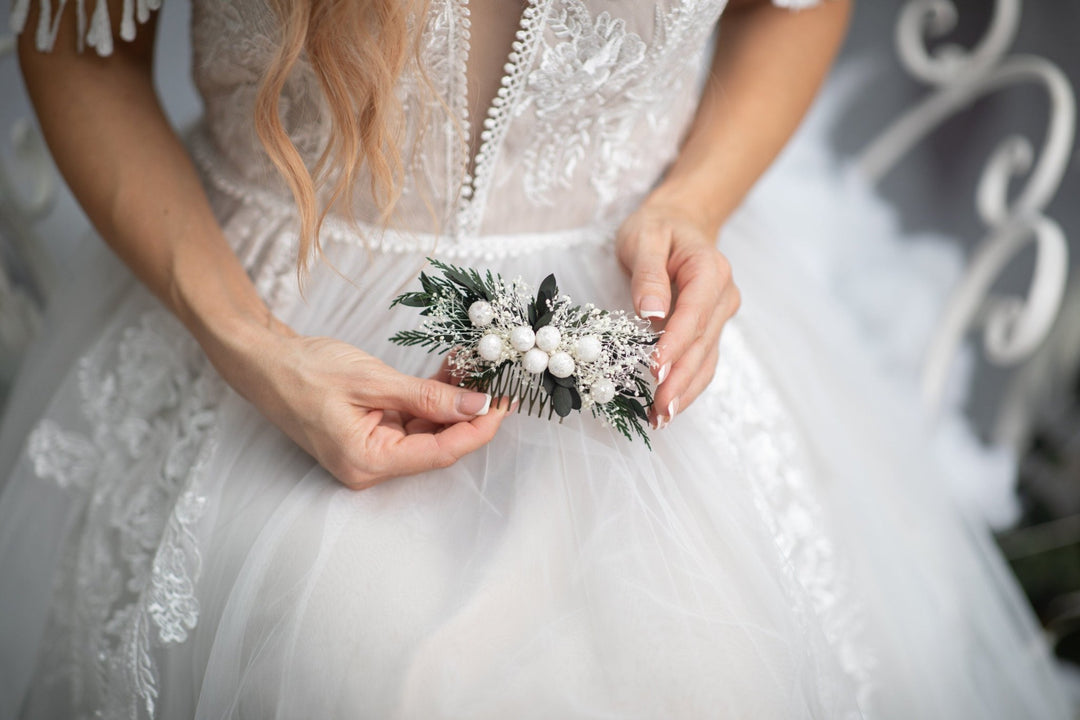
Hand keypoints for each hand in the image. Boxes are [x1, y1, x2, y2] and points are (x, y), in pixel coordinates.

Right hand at [219, 325, 512, 489]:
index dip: (478, 429)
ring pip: (427, 430)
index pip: (440, 453)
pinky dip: (431, 399)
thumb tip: (475, 406)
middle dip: (469, 413)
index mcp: (367, 462)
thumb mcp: (372, 381)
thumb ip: (426, 397)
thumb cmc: (304, 372)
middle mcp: (371, 466)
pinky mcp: (370, 433)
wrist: (264, 362)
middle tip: (497, 381)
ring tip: (474, 368)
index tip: (504, 404)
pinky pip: (412, 420)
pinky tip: (450, 374)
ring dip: (452, 402)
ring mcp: (370, 451)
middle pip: (437, 445)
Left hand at [615, 200, 739, 427]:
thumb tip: (650, 312)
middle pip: (703, 344)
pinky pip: (702, 361)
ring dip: (685, 391)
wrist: (679, 222)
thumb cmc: (656, 228)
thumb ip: (648, 274)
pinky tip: (667, 406)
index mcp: (709, 270)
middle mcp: (722, 296)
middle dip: (680, 379)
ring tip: (660, 418)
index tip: (655, 369)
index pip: (694, 313)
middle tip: (658, 409)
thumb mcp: (643, 238)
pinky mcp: (710, 329)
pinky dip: (686, 385)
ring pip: (706, 359)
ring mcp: (720, 315)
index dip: (676, 344)